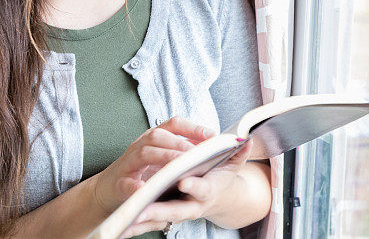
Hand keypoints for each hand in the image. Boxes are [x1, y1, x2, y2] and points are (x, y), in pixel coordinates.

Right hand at [92, 116, 215, 216]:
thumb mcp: (163, 158)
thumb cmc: (143, 172)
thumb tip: (211, 146)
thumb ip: (182, 151)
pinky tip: (145, 189)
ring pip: (144, 152)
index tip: (212, 136)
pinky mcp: (118, 183)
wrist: (109, 189)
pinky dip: (135, 185)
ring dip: (163, 157)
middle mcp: (140, 145)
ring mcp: (128, 162)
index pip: (174, 124)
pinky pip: (126, 182)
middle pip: (158, 135)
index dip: (193, 127)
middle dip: (179, 143)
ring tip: (178, 166)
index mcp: (154, 138)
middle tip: (197, 154)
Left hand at [121, 139, 254, 236]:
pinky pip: (150, 224)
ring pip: (160, 220)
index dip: (194, 186)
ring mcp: (179, 211)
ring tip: (126, 223)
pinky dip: (137, 227)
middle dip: (159, 212)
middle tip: (142, 210)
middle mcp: (193, 204)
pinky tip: (122, 229)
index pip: (202, 189)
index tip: (183, 182)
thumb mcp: (232, 168)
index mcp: (207, 192)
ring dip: (144, 223)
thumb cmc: (220, 180)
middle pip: (176, 211)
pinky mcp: (166, 213)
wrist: (215, 198)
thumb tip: (246, 140)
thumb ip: (239, 155)